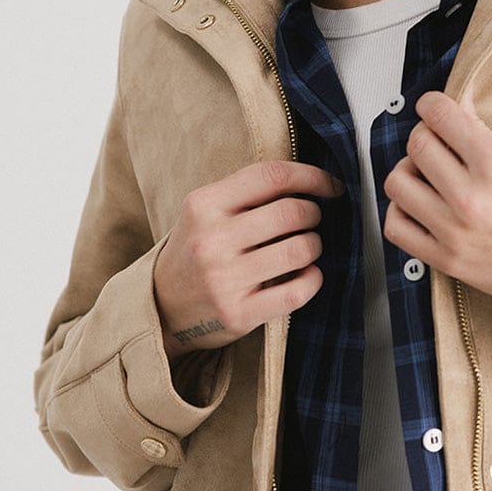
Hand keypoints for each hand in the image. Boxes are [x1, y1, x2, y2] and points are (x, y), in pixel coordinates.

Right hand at [153, 160, 343, 361]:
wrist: (160, 306)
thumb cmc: (197, 249)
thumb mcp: (207, 210)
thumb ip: (248, 193)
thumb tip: (311, 180)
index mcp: (204, 204)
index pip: (271, 176)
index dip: (311, 176)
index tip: (330, 185)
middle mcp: (211, 240)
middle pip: (291, 212)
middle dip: (314, 213)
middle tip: (312, 219)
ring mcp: (223, 279)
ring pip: (299, 249)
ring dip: (314, 245)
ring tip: (306, 246)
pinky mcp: (238, 314)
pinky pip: (296, 291)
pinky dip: (313, 279)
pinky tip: (308, 274)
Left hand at [383, 91, 491, 305]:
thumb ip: (480, 130)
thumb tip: (453, 102)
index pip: (439, 116)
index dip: (431, 105)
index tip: (432, 108)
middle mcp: (470, 197)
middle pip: (416, 145)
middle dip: (424, 136)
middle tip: (437, 143)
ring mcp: (454, 231)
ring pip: (398, 182)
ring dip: (409, 172)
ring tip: (427, 176)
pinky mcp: (445, 259)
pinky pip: (395, 227)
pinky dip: (401, 211)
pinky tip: (419, 205)